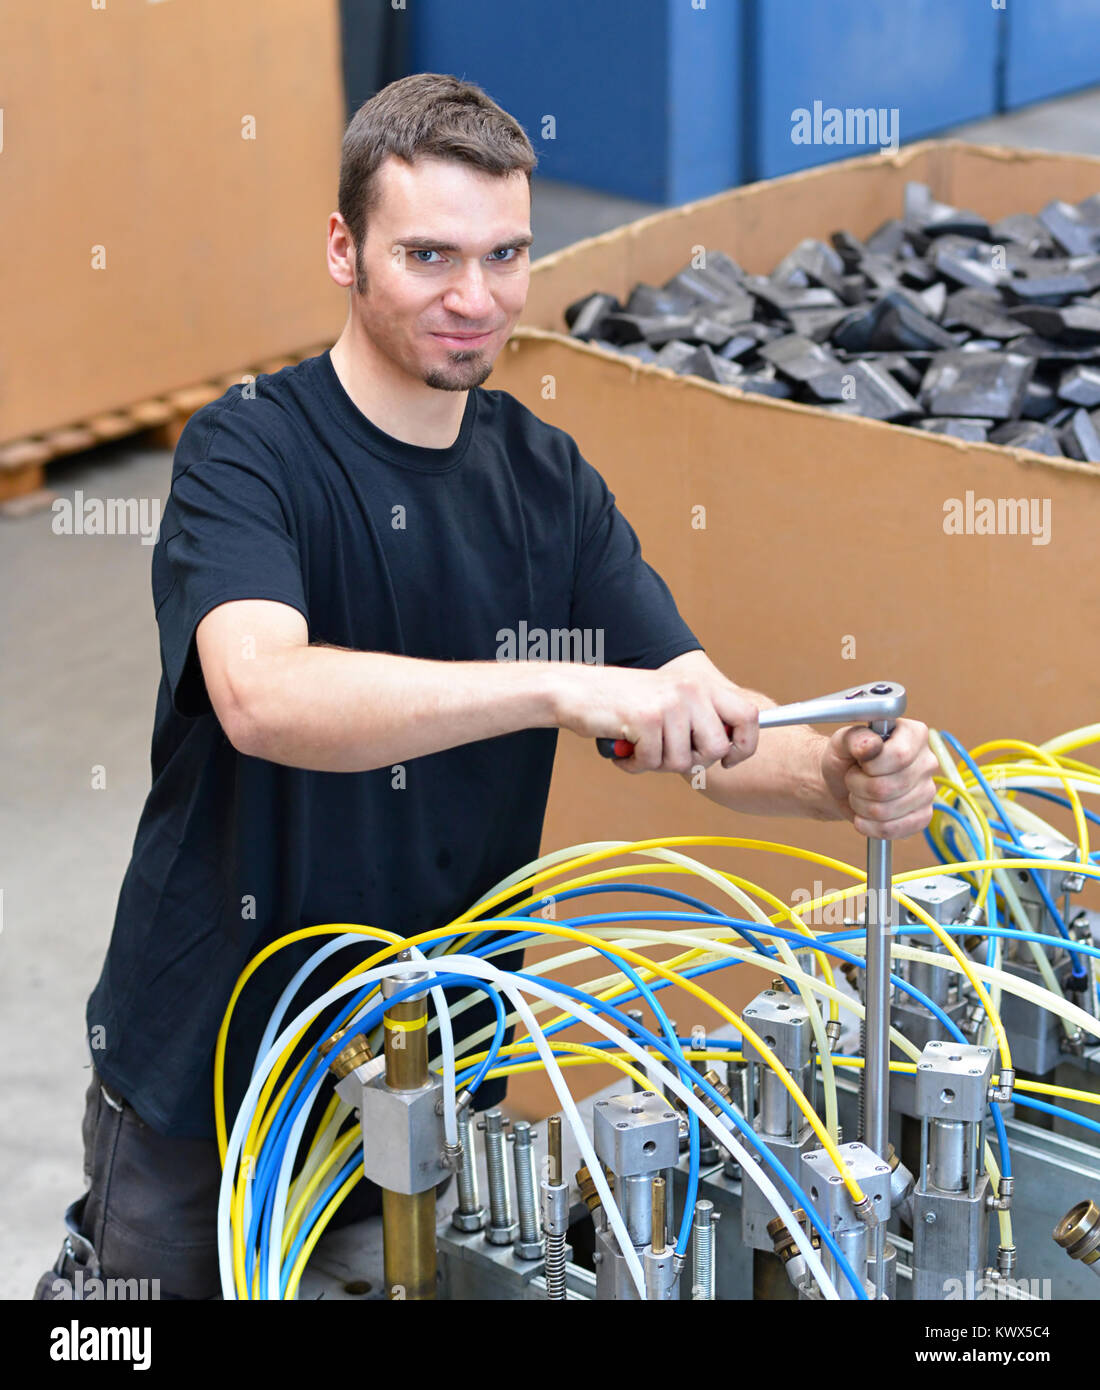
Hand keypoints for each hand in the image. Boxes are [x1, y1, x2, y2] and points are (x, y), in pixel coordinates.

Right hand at [552, 654, 759, 774]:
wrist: (575, 690)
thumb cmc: (622, 703)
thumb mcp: (669, 702)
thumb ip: (699, 719)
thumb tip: (730, 750)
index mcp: (701, 684)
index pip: (750, 715)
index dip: (744, 745)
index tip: (729, 759)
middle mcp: (691, 689)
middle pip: (717, 748)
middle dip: (692, 761)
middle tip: (666, 753)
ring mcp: (670, 704)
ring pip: (683, 761)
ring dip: (657, 763)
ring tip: (639, 746)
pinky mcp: (646, 719)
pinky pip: (653, 762)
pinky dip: (635, 764)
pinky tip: (623, 748)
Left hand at [819, 718, 937, 840]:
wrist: (843, 784)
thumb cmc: (845, 758)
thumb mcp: (841, 741)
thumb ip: (854, 738)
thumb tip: (871, 744)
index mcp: (914, 734)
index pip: (900, 756)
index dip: (871, 766)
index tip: (859, 763)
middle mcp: (927, 762)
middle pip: (889, 787)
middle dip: (859, 786)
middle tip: (852, 779)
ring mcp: (928, 792)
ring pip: (887, 811)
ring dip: (860, 806)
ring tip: (858, 793)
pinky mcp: (922, 817)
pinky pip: (893, 829)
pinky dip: (869, 826)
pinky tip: (863, 815)